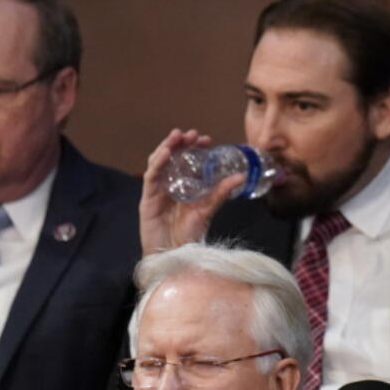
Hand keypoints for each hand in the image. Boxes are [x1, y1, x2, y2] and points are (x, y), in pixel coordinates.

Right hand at [139, 128, 243, 255]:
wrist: (174, 255)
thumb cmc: (189, 235)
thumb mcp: (208, 209)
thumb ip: (221, 192)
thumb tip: (242, 176)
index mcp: (186, 186)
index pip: (189, 162)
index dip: (196, 149)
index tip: (206, 139)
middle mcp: (171, 185)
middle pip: (173, 158)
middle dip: (181, 143)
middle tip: (191, 134)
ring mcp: (158, 190)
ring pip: (159, 163)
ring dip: (167, 147)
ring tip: (177, 136)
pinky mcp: (148, 198)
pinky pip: (151, 176)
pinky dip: (157, 162)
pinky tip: (165, 153)